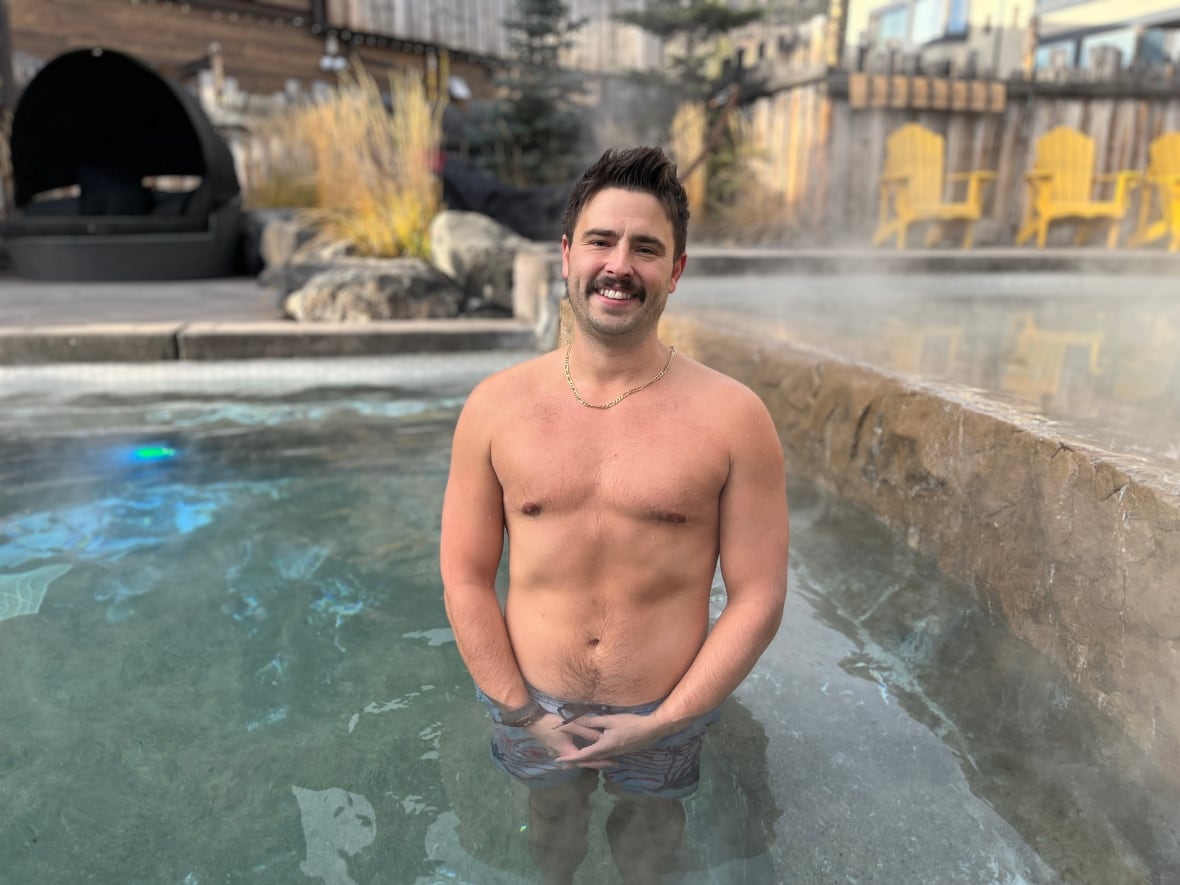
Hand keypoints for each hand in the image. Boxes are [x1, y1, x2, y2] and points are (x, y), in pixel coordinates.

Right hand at [523, 713, 616, 769]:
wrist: (533, 722)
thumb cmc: (551, 723)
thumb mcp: (571, 725)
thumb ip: (586, 731)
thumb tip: (601, 737)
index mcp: (568, 752)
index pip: (586, 760)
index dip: (600, 762)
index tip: (611, 762)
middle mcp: (564, 757)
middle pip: (583, 763)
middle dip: (597, 763)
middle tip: (612, 763)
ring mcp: (560, 755)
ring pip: (578, 761)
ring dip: (590, 760)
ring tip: (604, 759)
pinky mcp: (558, 751)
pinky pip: (573, 757)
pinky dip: (583, 756)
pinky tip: (589, 753)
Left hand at [552, 712, 670, 766]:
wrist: (651, 730)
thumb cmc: (631, 723)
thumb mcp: (610, 720)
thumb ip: (594, 721)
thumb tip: (578, 719)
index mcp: (604, 747)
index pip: (583, 755)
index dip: (570, 758)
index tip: (559, 760)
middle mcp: (609, 753)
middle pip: (589, 759)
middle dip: (576, 760)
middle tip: (563, 760)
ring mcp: (616, 754)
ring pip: (597, 758)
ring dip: (586, 758)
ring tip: (575, 756)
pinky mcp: (621, 751)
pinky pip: (604, 756)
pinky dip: (595, 755)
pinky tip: (594, 750)